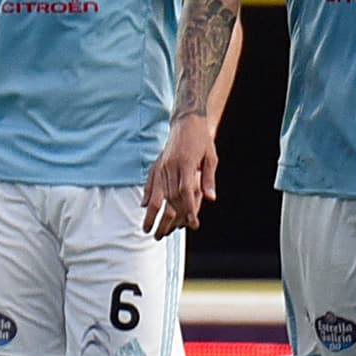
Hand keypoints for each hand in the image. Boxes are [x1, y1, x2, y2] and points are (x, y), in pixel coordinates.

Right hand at [142, 114, 217, 239]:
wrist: (187, 120)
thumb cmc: (201, 139)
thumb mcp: (211, 157)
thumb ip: (208, 179)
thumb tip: (210, 198)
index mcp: (185, 164)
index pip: (186, 194)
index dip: (189, 211)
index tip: (193, 224)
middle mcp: (170, 166)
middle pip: (169, 198)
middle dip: (167, 219)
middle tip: (164, 235)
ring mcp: (161, 165)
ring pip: (156, 193)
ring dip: (152, 213)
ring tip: (147, 228)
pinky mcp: (157, 163)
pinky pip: (150, 182)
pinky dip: (147, 194)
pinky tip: (144, 206)